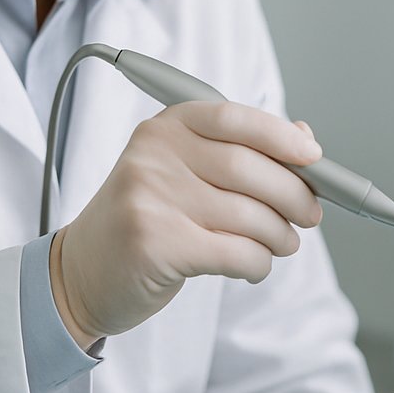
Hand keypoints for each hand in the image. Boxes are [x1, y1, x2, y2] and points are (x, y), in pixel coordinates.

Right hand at [49, 102, 324, 346]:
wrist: (81, 273)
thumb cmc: (147, 219)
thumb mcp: (185, 173)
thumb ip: (240, 152)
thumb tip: (304, 137)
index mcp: (165, 127)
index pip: (235, 119)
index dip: (282, 137)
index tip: (313, 157)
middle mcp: (154, 155)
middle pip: (249, 168)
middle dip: (294, 195)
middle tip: (310, 215)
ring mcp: (149, 198)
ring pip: (249, 215)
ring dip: (279, 236)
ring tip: (281, 244)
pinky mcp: (154, 244)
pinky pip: (236, 253)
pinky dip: (258, 263)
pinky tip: (253, 267)